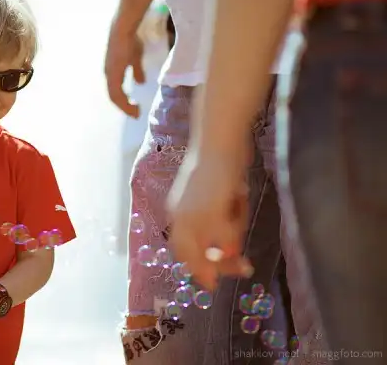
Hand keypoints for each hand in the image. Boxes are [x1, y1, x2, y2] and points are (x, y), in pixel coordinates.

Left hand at [104, 22, 143, 117]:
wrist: (124, 31)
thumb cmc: (130, 41)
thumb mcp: (135, 58)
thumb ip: (136, 71)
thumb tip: (140, 82)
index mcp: (113, 73)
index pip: (116, 92)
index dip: (125, 101)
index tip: (136, 108)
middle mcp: (109, 75)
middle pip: (114, 97)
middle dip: (125, 107)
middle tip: (136, 114)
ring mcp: (109, 75)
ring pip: (114, 97)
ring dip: (125, 106)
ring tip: (135, 112)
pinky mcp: (112, 74)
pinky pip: (116, 93)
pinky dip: (124, 101)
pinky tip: (132, 105)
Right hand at [167, 153, 252, 290]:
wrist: (221, 140)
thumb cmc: (215, 179)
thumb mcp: (216, 216)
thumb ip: (219, 240)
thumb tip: (223, 258)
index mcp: (181, 222)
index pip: (188, 255)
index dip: (200, 271)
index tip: (215, 285)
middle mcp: (186, 215)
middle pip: (204, 245)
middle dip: (224, 250)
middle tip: (246, 265)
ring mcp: (199, 202)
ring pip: (219, 229)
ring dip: (233, 223)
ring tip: (239, 201)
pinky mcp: (215, 191)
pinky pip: (227, 212)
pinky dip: (235, 209)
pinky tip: (239, 192)